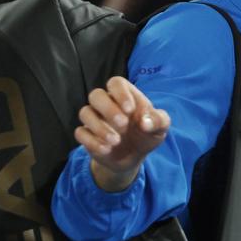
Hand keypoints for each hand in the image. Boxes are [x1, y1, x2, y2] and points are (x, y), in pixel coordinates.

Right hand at [74, 76, 169, 191]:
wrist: (134, 157)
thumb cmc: (146, 135)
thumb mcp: (160, 128)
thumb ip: (158, 121)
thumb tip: (145, 123)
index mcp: (125, 96)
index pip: (116, 83)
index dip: (121, 94)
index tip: (130, 110)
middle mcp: (106, 104)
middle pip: (96, 95)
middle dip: (108, 109)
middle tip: (123, 125)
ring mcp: (95, 119)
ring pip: (85, 113)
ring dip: (99, 127)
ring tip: (116, 141)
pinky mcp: (87, 135)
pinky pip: (80, 132)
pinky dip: (92, 141)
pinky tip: (106, 150)